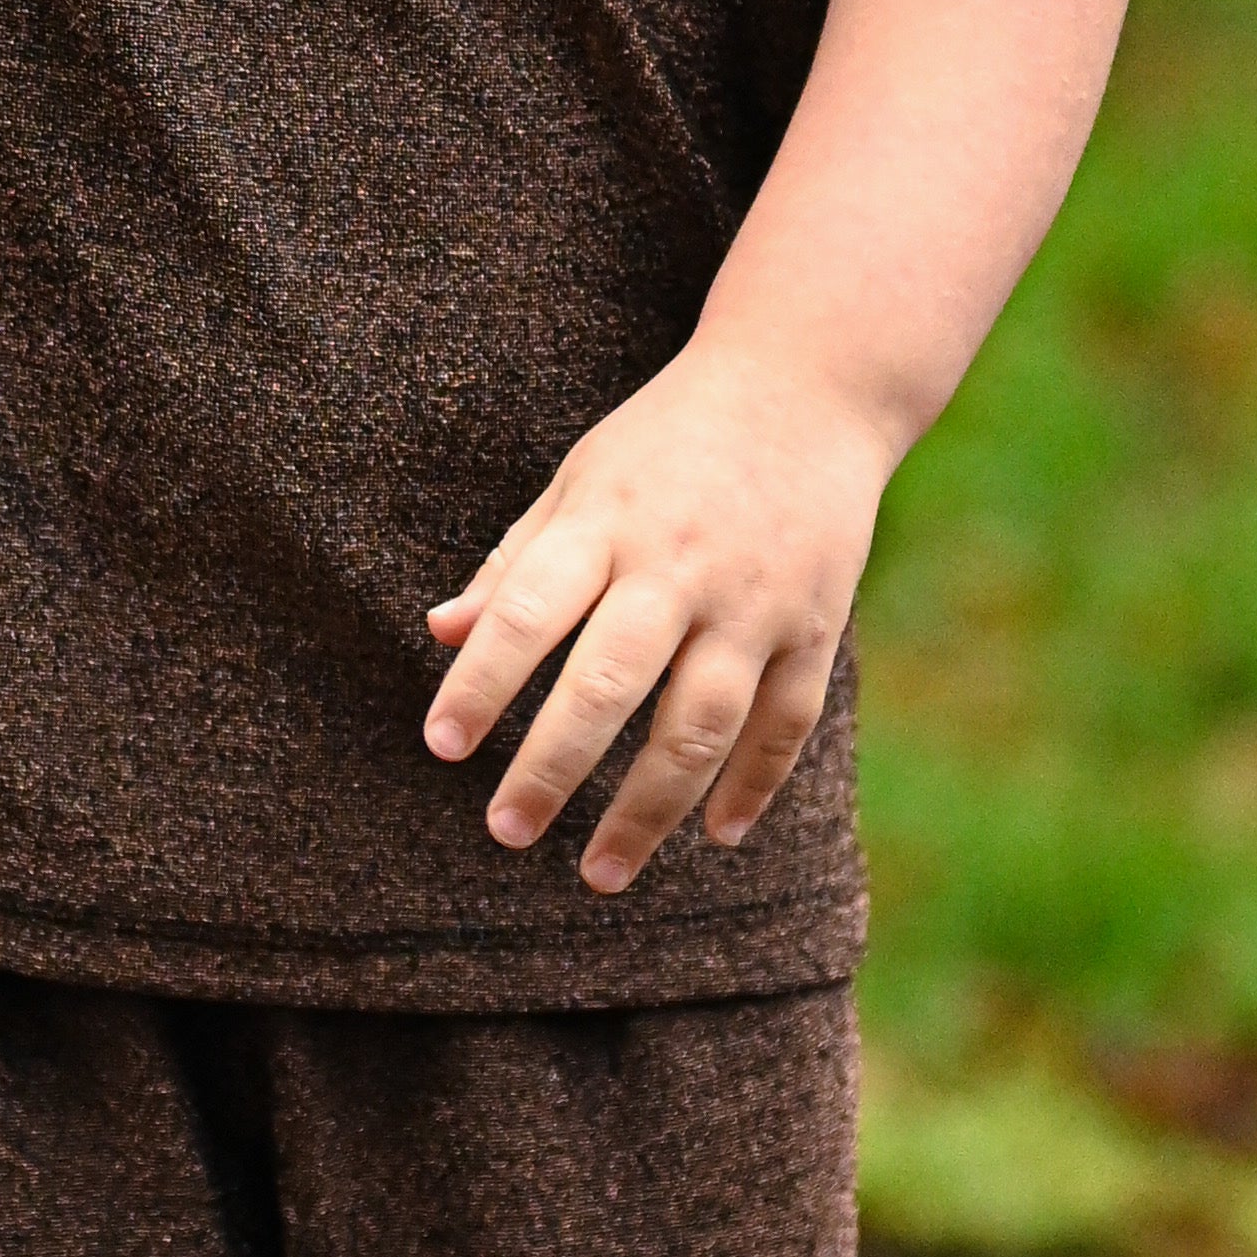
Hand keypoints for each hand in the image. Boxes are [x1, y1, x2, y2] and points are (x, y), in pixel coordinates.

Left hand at [423, 336, 893, 888]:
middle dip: (552, 766)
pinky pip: (786, 723)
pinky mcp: (816, 623)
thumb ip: (515, 561)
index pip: (527, 612)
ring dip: (649, 809)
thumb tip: (440, 633)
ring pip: (700, 724)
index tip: (440, 746)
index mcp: (606, 522)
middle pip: (609, 684)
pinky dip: (755, 785)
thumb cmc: (669, 440)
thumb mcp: (580, 478)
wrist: (807, 382)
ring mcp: (755, 600)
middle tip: (504, 831)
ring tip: (600, 873)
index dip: (480, 684)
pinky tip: (717, 836)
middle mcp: (679, 565)